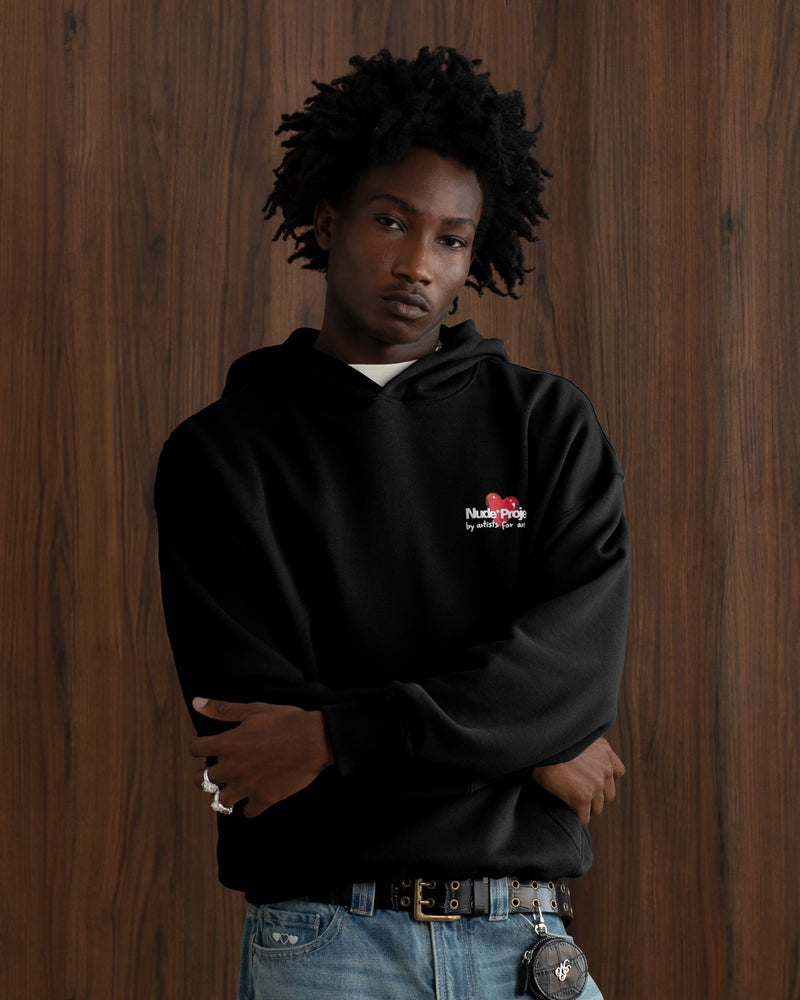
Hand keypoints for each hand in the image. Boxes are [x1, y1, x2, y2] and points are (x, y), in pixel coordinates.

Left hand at [191, 698, 333, 817]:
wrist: (315, 740)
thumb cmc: (286, 721)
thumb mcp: (253, 710)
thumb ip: (223, 709)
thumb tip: (196, 703)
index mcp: (227, 744)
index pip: (196, 749)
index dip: (199, 747)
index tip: (205, 748)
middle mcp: (231, 767)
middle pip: (202, 779)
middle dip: (204, 774)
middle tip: (214, 771)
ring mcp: (247, 786)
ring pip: (220, 800)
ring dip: (223, 793)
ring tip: (231, 787)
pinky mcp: (264, 798)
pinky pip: (248, 811)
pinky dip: (249, 806)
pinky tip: (254, 797)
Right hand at [532, 737, 624, 824]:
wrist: (536, 749)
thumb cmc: (549, 743)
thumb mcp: (575, 738)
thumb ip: (587, 749)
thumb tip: (585, 762)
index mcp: (604, 750)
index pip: (618, 771)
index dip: (605, 779)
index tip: (592, 780)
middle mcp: (605, 767)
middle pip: (608, 794)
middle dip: (595, 796)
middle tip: (577, 793)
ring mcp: (595, 784)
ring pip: (597, 808)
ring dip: (585, 808)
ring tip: (569, 801)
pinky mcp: (583, 797)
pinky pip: (584, 817)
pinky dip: (576, 816)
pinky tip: (565, 808)